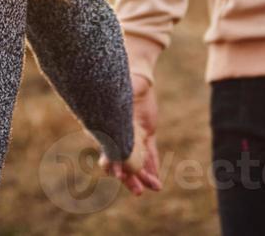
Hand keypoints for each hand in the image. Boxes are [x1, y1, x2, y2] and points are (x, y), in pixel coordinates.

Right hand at [102, 73, 161, 194]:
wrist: (138, 74)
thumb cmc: (124, 82)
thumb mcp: (121, 94)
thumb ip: (118, 108)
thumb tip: (118, 120)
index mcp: (107, 126)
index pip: (108, 148)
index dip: (112, 162)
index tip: (116, 173)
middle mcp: (118, 133)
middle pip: (123, 160)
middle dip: (129, 177)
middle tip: (137, 191)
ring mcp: (132, 135)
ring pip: (138, 160)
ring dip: (144, 176)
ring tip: (154, 188)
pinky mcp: (145, 133)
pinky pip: (149, 152)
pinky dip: (152, 166)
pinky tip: (157, 180)